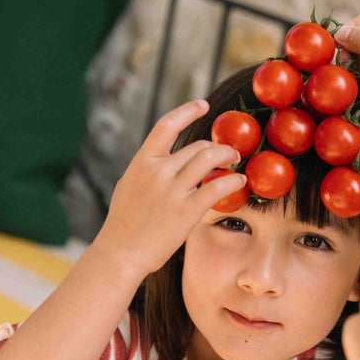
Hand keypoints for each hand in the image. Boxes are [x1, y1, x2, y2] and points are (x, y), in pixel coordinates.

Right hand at [93, 100, 244, 276]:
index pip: (167, 125)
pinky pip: (217, 187)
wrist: (120, 253)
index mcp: (142, 162)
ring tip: (236, 163)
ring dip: (228, 157)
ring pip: (209, 159)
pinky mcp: (186, 210)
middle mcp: (158, 171)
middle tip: (230, 154)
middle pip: (197, 146)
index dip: (187, 111)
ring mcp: (172, 190)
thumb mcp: (128, 186)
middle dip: (218, 147)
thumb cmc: (123, 224)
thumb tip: (164, 161)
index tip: (204, 105)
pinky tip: (239, 183)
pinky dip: (233, 181)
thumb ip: (147, 170)